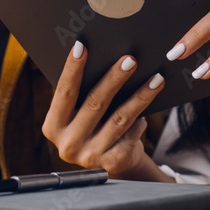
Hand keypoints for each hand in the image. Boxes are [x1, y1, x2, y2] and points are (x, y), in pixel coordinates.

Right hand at [42, 41, 168, 177]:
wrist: (111, 161)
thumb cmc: (94, 127)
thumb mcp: (79, 115)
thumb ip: (82, 95)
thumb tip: (101, 57)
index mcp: (54, 126)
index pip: (64, 93)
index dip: (72, 69)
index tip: (82, 46)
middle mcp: (68, 144)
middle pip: (94, 103)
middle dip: (114, 79)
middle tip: (130, 60)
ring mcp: (91, 156)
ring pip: (119, 118)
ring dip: (140, 96)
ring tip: (155, 78)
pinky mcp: (113, 163)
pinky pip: (131, 134)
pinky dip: (141, 120)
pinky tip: (149, 110)